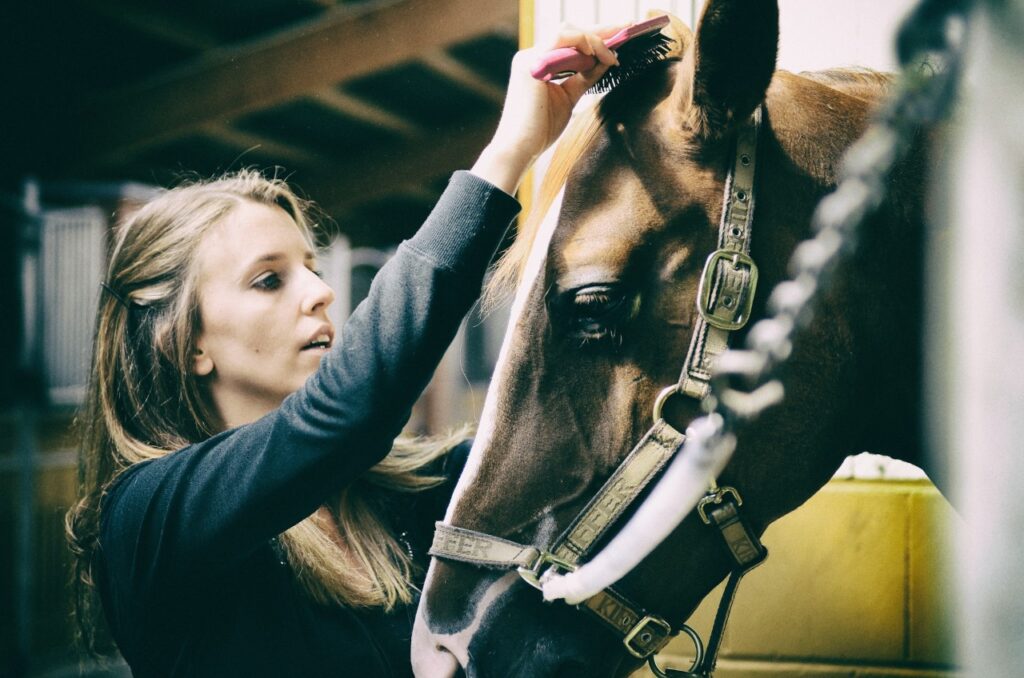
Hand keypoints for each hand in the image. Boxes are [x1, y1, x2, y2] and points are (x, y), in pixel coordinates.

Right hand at [471, 26, 621, 194]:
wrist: (520, 148)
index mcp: (539, 64)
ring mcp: (530, 58)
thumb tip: (606, 61)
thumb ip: (584, 78)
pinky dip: (582, 43)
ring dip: (594, 39)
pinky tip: (597, 54)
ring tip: (612, 54)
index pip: (570, 42)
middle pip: (570, 32)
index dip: (596, 38)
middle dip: (600, 30)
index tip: (620, 38)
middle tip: (627, 29)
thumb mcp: (569, 98)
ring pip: (567, 32)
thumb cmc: (540, 130)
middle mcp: (532, 56)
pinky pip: (560, 40)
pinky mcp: (530, 63)